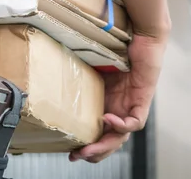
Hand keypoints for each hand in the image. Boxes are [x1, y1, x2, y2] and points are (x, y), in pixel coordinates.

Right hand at [69, 34, 166, 162]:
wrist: (142, 34)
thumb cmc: (117, 43)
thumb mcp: (92, 63)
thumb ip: (77, 70)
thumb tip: (47, 64)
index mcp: (107, 101)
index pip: (98, 130)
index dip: (86, 142)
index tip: (70, 149)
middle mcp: (119, 107)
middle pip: (109, 140)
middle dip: (94, 151)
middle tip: (76, 155)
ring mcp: (132, 105)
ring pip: (121, 136)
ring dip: (105, 145)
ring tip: (88, 149)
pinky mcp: (143, 99)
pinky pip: (134, 122)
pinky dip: (121, 125)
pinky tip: (107, 119)